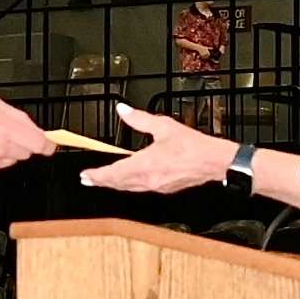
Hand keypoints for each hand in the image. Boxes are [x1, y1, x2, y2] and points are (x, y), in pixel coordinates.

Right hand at [0, 94, 54, 179]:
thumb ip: (17, 117)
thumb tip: (34, 129)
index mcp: (6, 131)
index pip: (40, 144)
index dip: (46, 143)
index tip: (48, 143)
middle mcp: (0, 151)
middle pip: (25, 153)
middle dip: (19, 143)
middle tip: (0, 130)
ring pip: (8, 160)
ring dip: (2, 151)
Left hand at [77, 101, 246, 194]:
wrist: (213, 162)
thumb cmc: (192, 145)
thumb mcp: (163, 126)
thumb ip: (139, 119)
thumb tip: (123, 110)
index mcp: (145, 164)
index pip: (114, 173)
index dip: (98, 175)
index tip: (86, 174)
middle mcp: (148, 179)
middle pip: (118, 183)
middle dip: (101, 181)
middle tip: (87, 180)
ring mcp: (156, 186)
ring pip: (128, 188)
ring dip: (113, 185)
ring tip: (103, 181)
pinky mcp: (164, 188)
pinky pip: (140, 188)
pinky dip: (128, 185)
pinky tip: (128, 181)